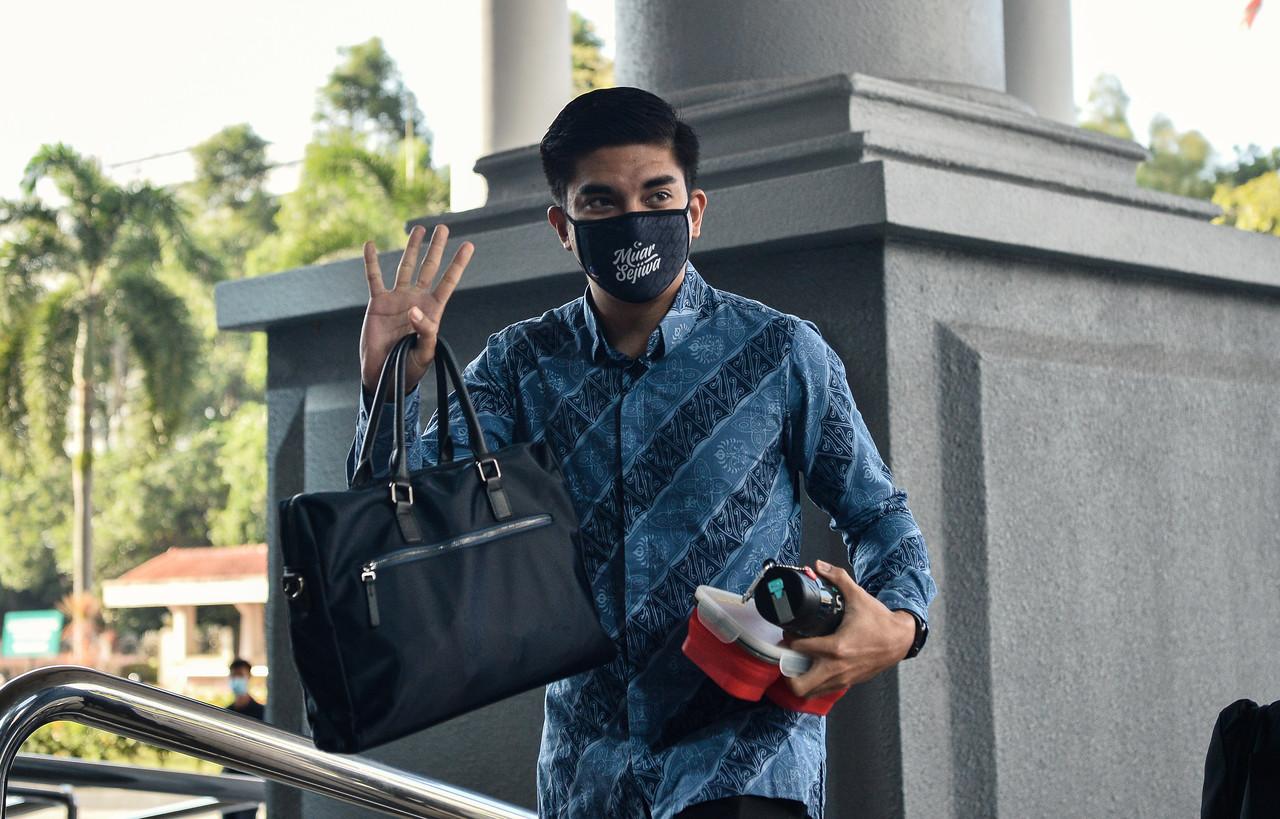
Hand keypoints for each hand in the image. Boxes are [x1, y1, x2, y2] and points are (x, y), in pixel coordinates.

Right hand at [359, 224, 473, 392]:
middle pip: (429, 268)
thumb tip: (415, 310)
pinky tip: (370, 244)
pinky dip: (371, 261)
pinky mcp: (378, 303)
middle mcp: (417, 300)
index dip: (458, 264)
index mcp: (432, 311)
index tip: (469, 245)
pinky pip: (374, 278)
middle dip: (436, 248)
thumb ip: (425, 332)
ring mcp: (397, 299)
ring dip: (411, 248)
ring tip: (418, 229)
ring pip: (405, 267)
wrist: (385, 375)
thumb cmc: (409, 368)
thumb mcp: (424, 353)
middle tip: (443, 227)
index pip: (448, 282)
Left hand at [784, 560, 916, 697]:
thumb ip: (837, 578)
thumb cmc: (879, 621)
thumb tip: (819, 565)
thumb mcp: (858, 596)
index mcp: (836, 647)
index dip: (788, 639)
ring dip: (800, 678)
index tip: (789, 632)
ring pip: (811, 692)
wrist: (901, 640)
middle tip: (787, 656)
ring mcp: (843, 679)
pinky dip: (815, 682)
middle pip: (799, 685)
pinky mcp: (849, 683)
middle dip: (787, 672)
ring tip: (798, 662)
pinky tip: (815, 667)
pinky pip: (824, 690)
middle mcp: (837, 668)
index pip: (799, 649)